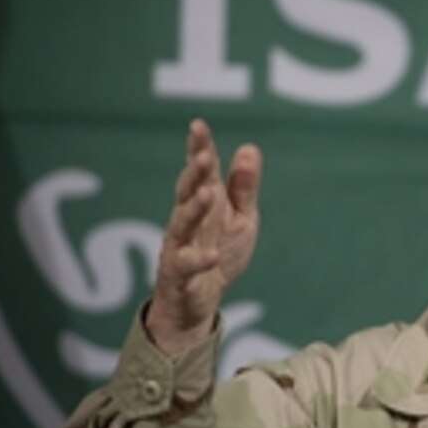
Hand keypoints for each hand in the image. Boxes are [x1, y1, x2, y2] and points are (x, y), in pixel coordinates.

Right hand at [146, 118, 261, 354]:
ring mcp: (180, 245)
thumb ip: (244, 187)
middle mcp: (188, 220)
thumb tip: (249, 148)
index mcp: (205, 202)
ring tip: (207, 193)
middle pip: (187, 190)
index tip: (198, 125)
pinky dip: (198, 260)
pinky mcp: (178, 273)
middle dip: (195, 172)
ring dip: (194, 208)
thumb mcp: (240, 218)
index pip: (201, 170)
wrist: (200, 301)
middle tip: (206, 155)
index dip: (198, 148)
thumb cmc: (220, 252)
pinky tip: (210, 255)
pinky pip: (186, 265)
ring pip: (181, 223)